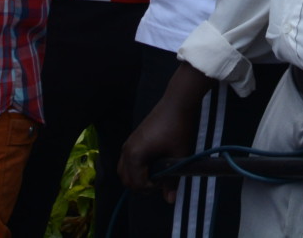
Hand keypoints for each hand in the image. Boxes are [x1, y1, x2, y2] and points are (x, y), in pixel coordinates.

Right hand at [120, 75, 206, 202]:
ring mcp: (127, 144)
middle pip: (126, 180)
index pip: (137, 183)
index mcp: (135, 155)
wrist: (176, 102)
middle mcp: (126, 150)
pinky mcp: (131, 140)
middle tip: (161, 180)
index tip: (166, 181)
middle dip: (142, 185)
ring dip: (137, 177)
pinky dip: (135, 168)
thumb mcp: (178, 155)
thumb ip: (172, 180)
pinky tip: (153, 163)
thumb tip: (170, 200)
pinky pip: (126, 161)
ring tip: (156, 174)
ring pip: (124, 171)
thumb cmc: (178, 128)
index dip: (151, 187)